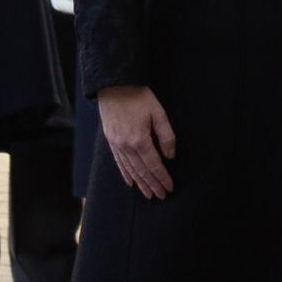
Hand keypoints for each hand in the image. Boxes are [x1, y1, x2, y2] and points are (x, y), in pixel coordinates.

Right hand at [97, 83, 176, 198]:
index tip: (169, 187)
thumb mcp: (158, 113)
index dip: (162, 178)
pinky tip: (130, 182)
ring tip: (148, 195)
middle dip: (152, 185)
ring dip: (140, 183)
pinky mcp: (110, 140)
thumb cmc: (139, 97)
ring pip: (130, 170)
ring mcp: (116, 144)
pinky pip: (118, 162)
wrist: (114, 85)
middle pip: (142, 171)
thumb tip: (170, 156)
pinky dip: (125, 174)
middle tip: (161, 196)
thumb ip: (166, 136)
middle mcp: (126, 146)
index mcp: (139, 140)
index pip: (154, 165)